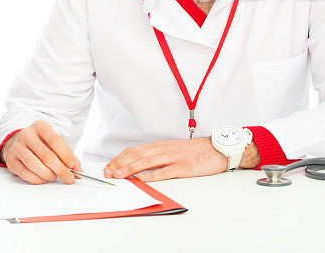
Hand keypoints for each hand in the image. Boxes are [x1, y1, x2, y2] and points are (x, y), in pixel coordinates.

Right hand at [1, 120, 80, 184]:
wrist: (19, 142)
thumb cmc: (40, 143)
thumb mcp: (54, 143)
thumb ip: (67, 154)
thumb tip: (78, 169)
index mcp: (40, 126)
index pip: (55, 140)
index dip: (66, 155)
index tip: (73, 166)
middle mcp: (27, 134)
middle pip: (46, 155)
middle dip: (60, 169)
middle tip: (68, 177)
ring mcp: (17, 146)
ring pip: (34, 164)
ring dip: (48, 174)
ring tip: (53, 176)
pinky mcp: (10, 160)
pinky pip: (24, 172)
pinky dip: (37, 179)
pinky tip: (43, 178)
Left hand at [103, 137, 227, 181]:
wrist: (216, 149)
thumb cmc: (194, 152)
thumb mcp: (172, 150)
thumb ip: (157, 157)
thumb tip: (138, 167)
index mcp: (159, 146)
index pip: (133, 151)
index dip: (119, 159)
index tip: (109, 167)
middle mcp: (163, 149)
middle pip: (136, 155)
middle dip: (120, 164)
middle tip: (108, 173)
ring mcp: (173, 157)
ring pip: (147, 162)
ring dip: (131, 169)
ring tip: (119, 175)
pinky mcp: (183, 167)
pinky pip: (165, 171)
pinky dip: (152, 175)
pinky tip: (142, 179)